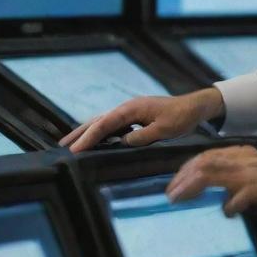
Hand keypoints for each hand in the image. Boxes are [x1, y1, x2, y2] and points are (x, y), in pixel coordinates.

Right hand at [60, 87, 224, 152]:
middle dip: (80, 133)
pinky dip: (101, 133)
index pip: (105, 124)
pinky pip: (113, 125)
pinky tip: (95, 142)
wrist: (194, 106)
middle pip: (99, 120)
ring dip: (88, 132)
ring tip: (72, 144)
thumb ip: (141, 137)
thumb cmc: (181, 117)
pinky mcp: (135, 117)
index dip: (88, 137)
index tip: (74, 149)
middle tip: (62, 146)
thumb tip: (122, 143)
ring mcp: (131, 111)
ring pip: (104, 122)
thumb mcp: (163, 130)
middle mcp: (128, 107)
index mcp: (132, 108)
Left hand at [166, 145, 256, 221]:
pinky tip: (228, 212)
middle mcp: (246, 159)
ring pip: (216, 172)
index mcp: (244, 155)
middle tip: (170, 194)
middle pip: (206, 162)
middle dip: (183, 177)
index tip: (174, 185)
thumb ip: (239, 184)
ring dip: (194, 186)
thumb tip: (223, 200)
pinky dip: (230, 204)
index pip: (208, 156)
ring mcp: (255, 173)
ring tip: (179, 199)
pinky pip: (240, 195)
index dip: (187, 170)